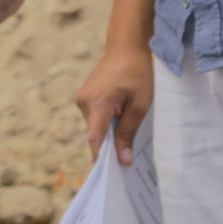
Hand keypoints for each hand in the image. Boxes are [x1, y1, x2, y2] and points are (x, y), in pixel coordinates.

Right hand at [75, 43, 154, 165]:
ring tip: (127, 127)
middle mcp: (84, 101)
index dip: (100, 160)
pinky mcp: (84, 96)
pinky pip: (94, 117)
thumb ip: (128, 133)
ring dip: (109, 131)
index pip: (95, 139)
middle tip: (127, 158)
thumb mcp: (140, 105)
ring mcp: (82, 98)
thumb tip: (123, 160)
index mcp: (98, 103)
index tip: (108, 178)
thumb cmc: (137, 72)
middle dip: (109, 146)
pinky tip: (120, 116)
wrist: (126, 45)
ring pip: (95, 126)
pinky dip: (105, 122)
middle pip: (95, 135)